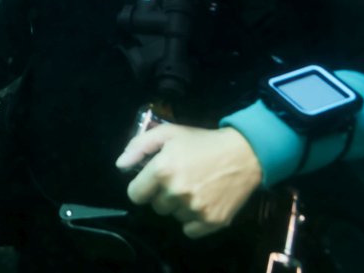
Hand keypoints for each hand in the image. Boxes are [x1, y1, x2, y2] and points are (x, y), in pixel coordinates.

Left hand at [116, 125, 261, 237]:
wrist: (243, 154)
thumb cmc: (201, 142)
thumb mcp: (168, 133)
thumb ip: (139, 146)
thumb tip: (120, 165)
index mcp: (162, 170)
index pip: (135, 194)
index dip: (142, 187)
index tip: (152, 182)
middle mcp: (176, 192)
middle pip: (156, 206)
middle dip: (163, 195)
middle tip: (180, 180)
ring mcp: (195, 209)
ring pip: (174, 217)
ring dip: (180, 206)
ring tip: (194, 188)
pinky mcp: (212, 221)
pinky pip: (190, 230)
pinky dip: (193, 220)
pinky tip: (202, 202)